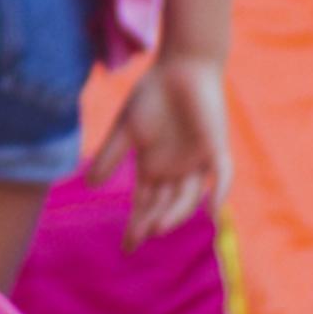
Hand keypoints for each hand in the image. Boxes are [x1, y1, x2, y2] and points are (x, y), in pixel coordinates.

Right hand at [90, 56, 231, 246]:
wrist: (181, 65)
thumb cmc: (153, 95)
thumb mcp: (126, 129)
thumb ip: (110, 156)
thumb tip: (90, 186)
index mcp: (154, 168)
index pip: (145, 205)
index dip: (137, 226)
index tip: (127, 248)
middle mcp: (176, 171)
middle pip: (164, 205)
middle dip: (151, 223)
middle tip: (139, 238)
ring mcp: (197, 161)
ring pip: (189, 196)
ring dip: (177, 213)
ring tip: (158, 226)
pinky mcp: (215, 147)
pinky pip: (222, 173)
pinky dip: (221, 191)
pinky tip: (214, 211)